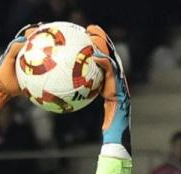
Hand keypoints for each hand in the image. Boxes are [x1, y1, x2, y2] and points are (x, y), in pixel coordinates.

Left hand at [87, 25, 130, 147]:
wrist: (116, 139)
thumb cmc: (105, 130)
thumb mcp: (88, 111)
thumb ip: (80, 98)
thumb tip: (59, 94)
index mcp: (110, 85)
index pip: (104, 62)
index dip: (97, 47)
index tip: (86, 36)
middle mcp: (117, 83)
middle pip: (110, 55)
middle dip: (102, 39)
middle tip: (90, 28)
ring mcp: (120, 86)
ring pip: (113, 60)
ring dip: (104, 45)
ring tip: (93, 35)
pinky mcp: (121, 90)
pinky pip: (113, 73)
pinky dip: (105, 62)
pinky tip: (95, 56)